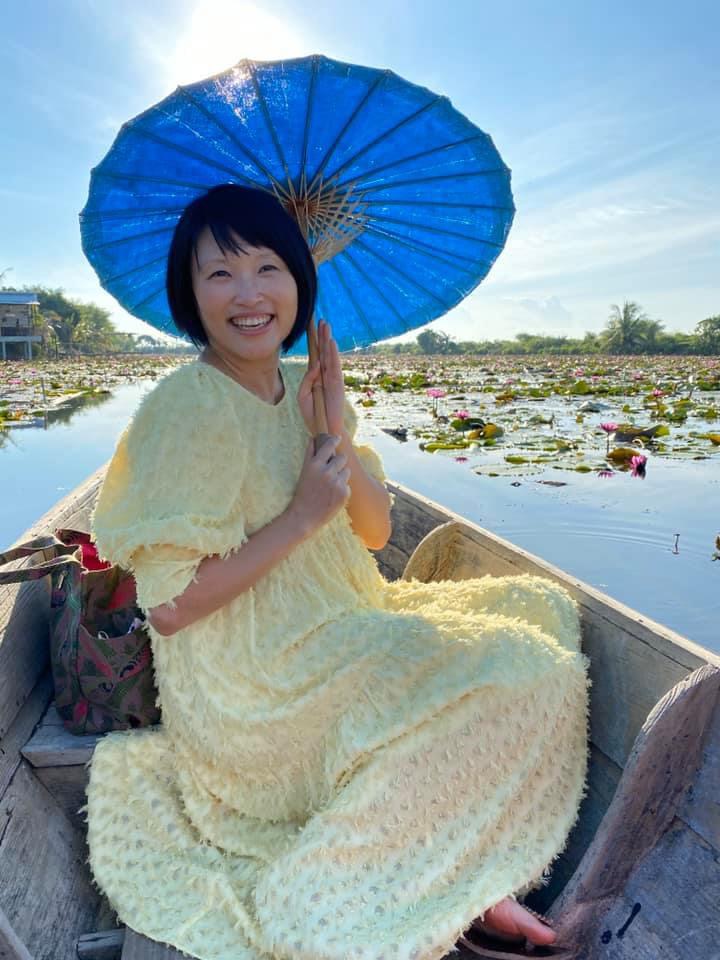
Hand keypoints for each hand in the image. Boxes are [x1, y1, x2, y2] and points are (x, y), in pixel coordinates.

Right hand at [286, 435, 350, 536]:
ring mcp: (336, 483)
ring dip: (341, 476)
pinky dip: (342, 489)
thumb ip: (310, 454)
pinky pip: (348, 485)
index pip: (329, 446)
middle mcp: (326, 472)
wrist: (305, 516)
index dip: (334, 440)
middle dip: (338, 462)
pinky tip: (332, 496)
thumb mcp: (303, 471)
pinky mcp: (344, 493)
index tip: (337, 438)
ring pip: (347, 471)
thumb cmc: (303, 493)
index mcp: (315, 465)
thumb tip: (314, 438)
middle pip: (342, 457)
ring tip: (330, 486)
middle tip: (332, 470)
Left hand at [297, 319, 344, 436]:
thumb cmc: (313, 414)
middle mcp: (324, 374)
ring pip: (329, 354)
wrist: (323, 429)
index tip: (310, 326)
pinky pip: (335, 366)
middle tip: (320, 319)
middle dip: (321, 335)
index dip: (313, 341)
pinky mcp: (337, 384)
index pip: (314, 354)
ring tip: (326, 324)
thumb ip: (307, 379)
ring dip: (327, 339)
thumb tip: (315, 364)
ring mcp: (332, 378)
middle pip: (322, 351)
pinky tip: (332, 342)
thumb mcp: (303, 395)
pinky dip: (334, 353)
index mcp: (315, 376)